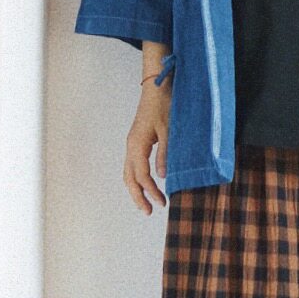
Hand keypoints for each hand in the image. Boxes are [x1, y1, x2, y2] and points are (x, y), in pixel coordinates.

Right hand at [125, 80, 170, 213]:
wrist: (157, 85)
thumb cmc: (164, 104)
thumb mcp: (169, 130)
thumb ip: (166, 153)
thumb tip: (162, 176)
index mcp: (137, 144)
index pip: (141, 175)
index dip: (151, 191)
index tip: (162, 202)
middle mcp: (131, 146)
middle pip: (129, 178)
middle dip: (138, 196)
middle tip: (149, 212)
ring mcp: (133, 143)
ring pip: (129, 172)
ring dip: (136, 189)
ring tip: (147, 203)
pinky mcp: (138, 140)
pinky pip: (133, 164)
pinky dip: (137, 178)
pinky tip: (147, 184)